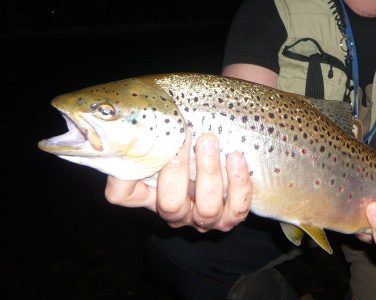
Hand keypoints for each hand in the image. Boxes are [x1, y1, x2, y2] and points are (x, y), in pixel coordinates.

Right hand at [104, 133, 252, 231]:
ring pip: (207, 209)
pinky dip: (238, 183)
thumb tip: (138, 123)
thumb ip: (150, 133)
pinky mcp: (232, 216)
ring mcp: (205, 219)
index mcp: (151, 195)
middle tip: (186, 135)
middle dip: (178, 169)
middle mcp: (176, 212)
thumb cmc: (190, 143)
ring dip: (209, 173)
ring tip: (210, 141)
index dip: (126, 176)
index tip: (144, 144)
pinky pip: (237, 208)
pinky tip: (236, 158)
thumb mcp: (167, 137)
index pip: (123, 195)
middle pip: (170, 205)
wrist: (223, 153)